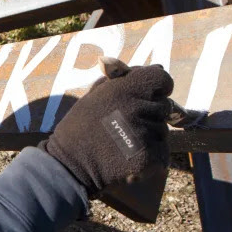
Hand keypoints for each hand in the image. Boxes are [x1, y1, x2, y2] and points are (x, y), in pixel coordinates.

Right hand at [41, 64, 172, 197]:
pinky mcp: (149, 158)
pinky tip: (129, 159)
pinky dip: (150, 158)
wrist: (69, 166)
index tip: (147, 96)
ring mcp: (144, 134)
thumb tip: (158, 64)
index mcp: (123, 89)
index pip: (162, 79)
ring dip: (149, 137)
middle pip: (163, 107)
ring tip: (123, 144)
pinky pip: (161, 153)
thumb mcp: (95, 96)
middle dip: (149, 115)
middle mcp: (136, 108)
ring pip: (162, 132)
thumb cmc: (80, 128)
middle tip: (125, 126)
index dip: (157, 88)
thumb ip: (125, 80)